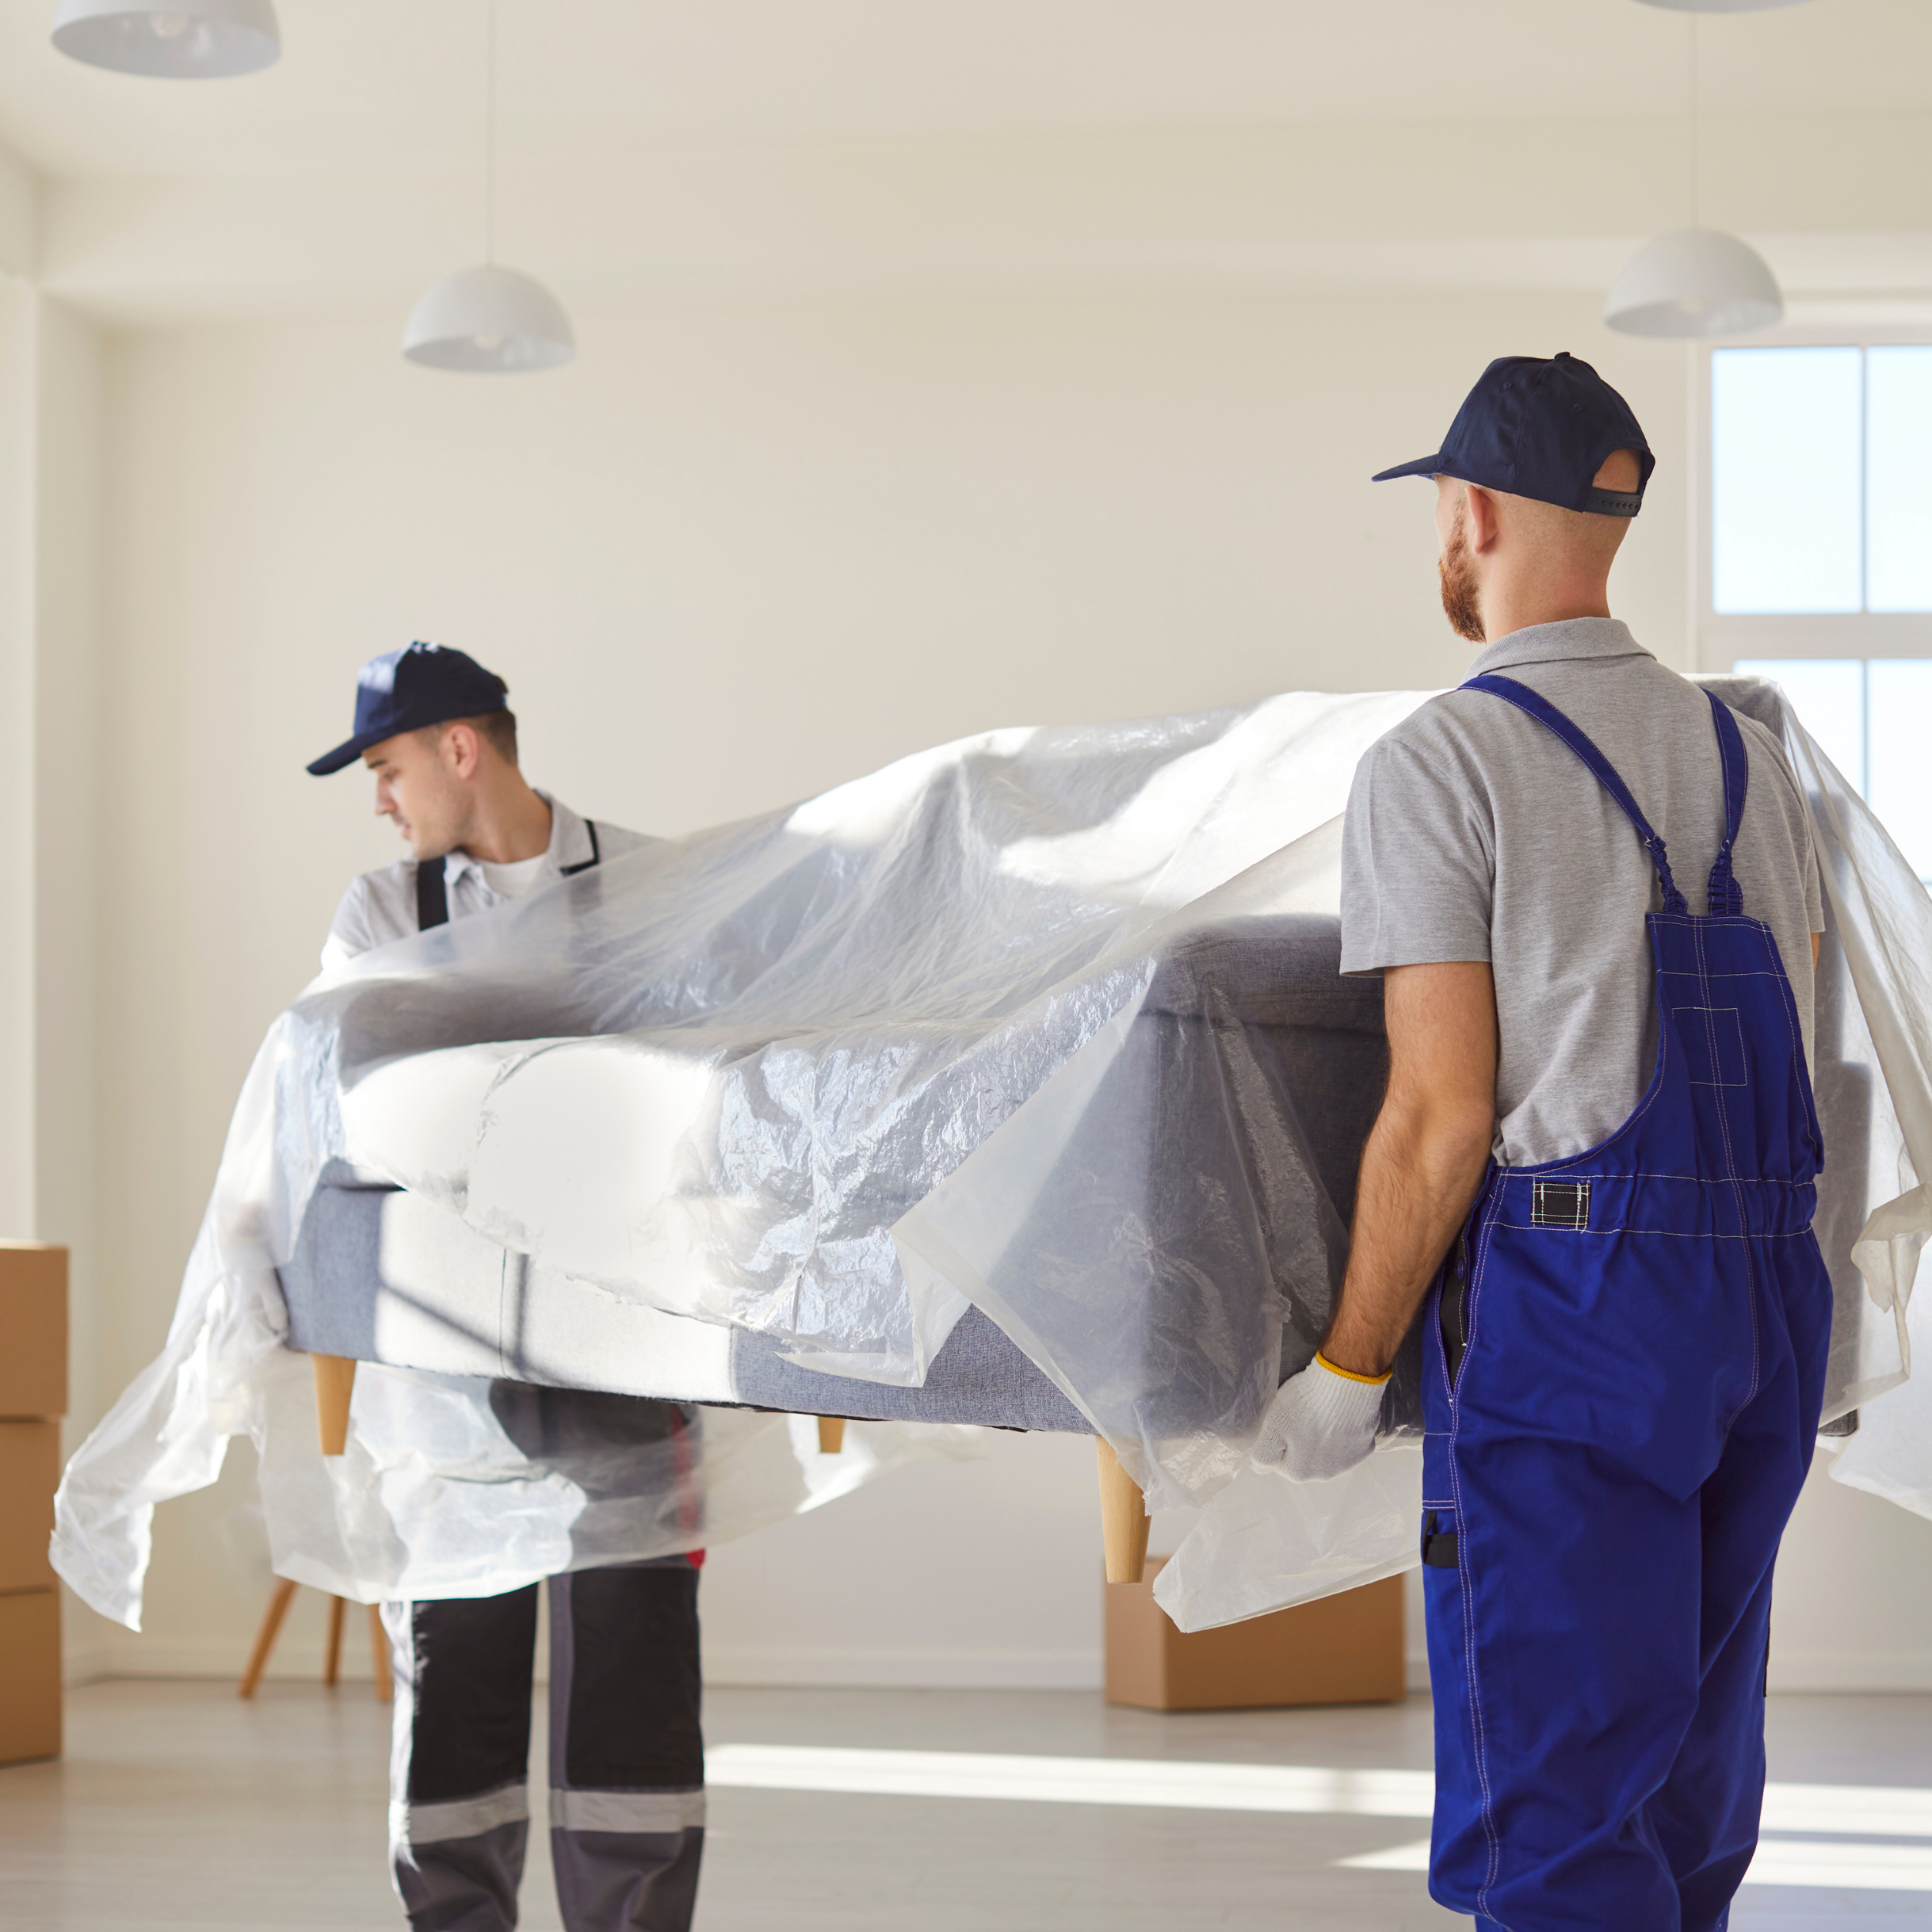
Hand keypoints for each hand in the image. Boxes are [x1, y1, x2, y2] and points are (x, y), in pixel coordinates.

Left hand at [1249, 1354, 1387, 1482]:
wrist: (1347, 1386)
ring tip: (1320, 1413)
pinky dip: (1343, 1432)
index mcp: (1298, 1472)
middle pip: (1303, 1459)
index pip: (1278, 1460)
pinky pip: (1347, 1443)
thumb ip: (1262, 1454)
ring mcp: (1347, 1464)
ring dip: (1321, 1438)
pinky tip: (1340, 1415)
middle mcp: (1324, 1476)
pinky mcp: (1365, 1448)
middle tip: (1300, 1415)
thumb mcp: (1272, 1428)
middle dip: (1299, 1441)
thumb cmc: (1305, 1405)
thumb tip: (1258, 1468)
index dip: (1277, 1439)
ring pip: (1326, 1452)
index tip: (1281, 1422)